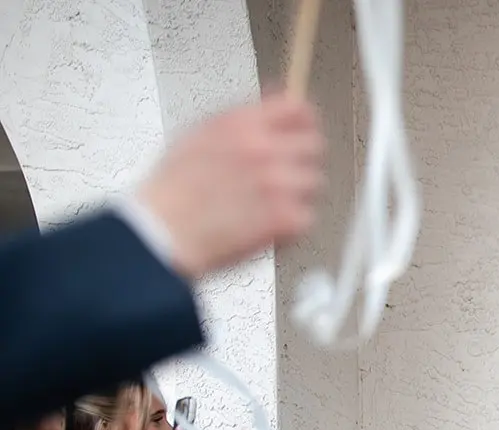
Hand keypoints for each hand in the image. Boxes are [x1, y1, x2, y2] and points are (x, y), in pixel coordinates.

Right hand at [137, 93, 325, 280]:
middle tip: (285, 173)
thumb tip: (272, 108)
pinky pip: (307, 216)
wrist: (162, 232)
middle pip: (314, 146)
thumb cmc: (172, 191)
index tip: (304, 129)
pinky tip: (264, 224)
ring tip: (264, 204)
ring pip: (312, 183)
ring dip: (296, 193)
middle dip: (302, 159)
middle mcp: (264, 150)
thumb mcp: (200, 135)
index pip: (297, 108)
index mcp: (242, 125)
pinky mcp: (287, 218)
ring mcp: (279, 184)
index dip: (304, 120)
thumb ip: (242, 121)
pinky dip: (290, 224)